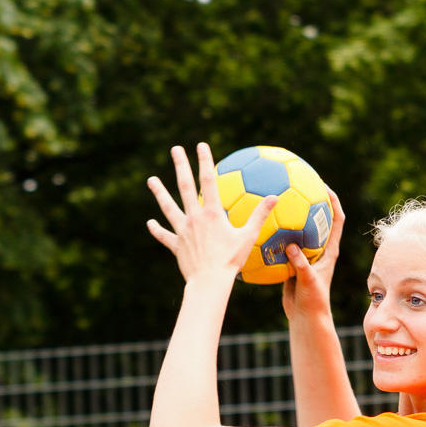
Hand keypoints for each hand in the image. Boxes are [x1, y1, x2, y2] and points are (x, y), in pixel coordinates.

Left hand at [146, 143, 276, 283]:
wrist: (210, 281)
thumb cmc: (231, 260)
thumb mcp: (249, 236)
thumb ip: (259, 215)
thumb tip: (275, 197)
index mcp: (212, 213)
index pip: (208, 181)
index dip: (205, 161)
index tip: (201, 145)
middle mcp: (194, 217)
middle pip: (184, 186)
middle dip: (180, 165)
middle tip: (175, 149)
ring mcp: (182, 231)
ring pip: (168, 207)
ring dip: (159, 192)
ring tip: (151, 180)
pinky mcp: (176, 245)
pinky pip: (164, 235)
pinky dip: (157, 229)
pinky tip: (150, 222)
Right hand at [281, 190, 345, 320]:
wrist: (305, 316)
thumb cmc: (313, 300)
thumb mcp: (308, 280)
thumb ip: (300, 264)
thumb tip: (290, 246)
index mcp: (328, 251)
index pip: (336, 220)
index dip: (333, 202)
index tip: (323, 186)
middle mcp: (318, 249)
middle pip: (316, 219)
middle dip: (309, 201)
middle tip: (296, 185)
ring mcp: (304, 255)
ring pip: (297, 230)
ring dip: (289, 217)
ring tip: (276, 201)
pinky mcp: (291, 262)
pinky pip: (281, 244)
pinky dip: (273, 236)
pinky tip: (259, 228)